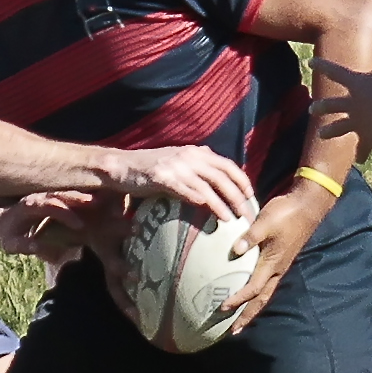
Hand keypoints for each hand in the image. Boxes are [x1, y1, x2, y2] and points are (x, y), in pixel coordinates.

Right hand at [103, 145, 252, 219]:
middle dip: (238, 197)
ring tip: (233, 220)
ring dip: (223, 204)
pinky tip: (211, 216)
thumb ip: (196, 169)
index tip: (251, 197)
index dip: (242, 181)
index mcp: (196, 152)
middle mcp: (190, 156)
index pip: (228, 164)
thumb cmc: (148, 169)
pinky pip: (188, 191)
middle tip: (247, 215)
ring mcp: (177, 166)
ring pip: (209, 186)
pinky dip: (202, 203)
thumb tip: (215, 183)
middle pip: (223, 176)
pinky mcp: (163, 177)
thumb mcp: (177, 163)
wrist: (120, 166)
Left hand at [222, 178, 332, 333]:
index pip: (253, 288)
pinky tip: (250, 295)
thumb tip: (235, 251)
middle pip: (260, 300)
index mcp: (272, 263)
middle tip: (233, 331)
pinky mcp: (281, 260)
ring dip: (252, 309)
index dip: (238, 300)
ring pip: (265, 294)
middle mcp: (277, 270)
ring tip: (240, 320)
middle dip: (247, 316)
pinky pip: (267, 284)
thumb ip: (249, 237)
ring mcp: (280, 266)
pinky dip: (257, 295)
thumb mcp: (265, 222)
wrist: (308, 206)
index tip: (222, 308)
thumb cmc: (286, 213)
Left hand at [309, 58, 371, 146]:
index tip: (310, 62)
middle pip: (331, 105)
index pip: (334, 71)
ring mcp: (358, 123)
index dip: (322, 66)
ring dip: (329, 131)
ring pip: (339, 128)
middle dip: (320, 107)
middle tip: (311, 109)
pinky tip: (359, 159)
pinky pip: (362, 148)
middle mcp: (352, 104)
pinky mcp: (368, 139)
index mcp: (356, 84)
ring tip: (321, 134)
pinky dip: (361, 153)